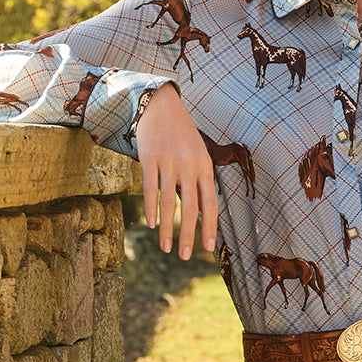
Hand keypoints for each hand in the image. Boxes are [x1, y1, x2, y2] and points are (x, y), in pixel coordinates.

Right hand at [134, 83, 217, 259]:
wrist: (161, 105)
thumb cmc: (181, 134)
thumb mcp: (197, 154)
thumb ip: (198, 181)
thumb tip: (200, 212)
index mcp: (204, 166)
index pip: (211, 202)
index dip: (209, 226)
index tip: (207, 247)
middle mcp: (189, 165)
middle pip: (191, 207)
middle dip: (189, 234)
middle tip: (185, 256)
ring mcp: (169, 161)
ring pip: (169, 202)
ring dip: (168, 229)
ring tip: (166, 248)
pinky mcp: (150, 158)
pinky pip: (150, 188)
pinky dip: (151, 208)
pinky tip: (151, 224)